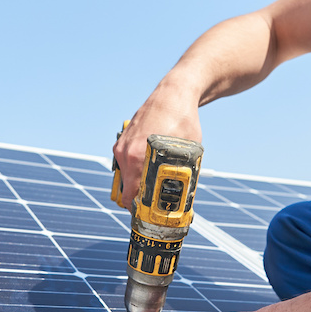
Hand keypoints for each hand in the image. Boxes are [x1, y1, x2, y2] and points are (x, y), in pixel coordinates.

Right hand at [112, 86, 202, 207]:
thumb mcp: (188, 153)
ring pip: (125, 177)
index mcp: (138, 159)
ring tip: (154, 188)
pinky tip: (150, 169)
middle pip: (126, 190)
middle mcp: (126, 154)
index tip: (149, 218)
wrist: (173, 94)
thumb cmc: (182, 121)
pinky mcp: (123, 140)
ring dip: (137, 185)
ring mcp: (122, 146)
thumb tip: (183, 196)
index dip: (139, 212)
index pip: (130, 197)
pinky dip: (135, 170)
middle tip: (155, 207)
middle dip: (139, 201)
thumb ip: (181, 175)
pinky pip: (125, 163)